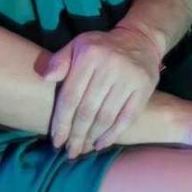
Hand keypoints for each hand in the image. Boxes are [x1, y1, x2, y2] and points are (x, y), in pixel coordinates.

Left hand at [41, 25, 160, 156]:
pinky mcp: (144, 87)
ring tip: (82, 150)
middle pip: (88, 110)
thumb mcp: (78, 45)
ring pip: (106, 116)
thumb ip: (60, 60)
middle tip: (70, 152)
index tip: (56, 141)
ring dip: (92, 137)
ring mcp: (129, 78)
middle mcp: (110, 66)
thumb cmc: (101, 47)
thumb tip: (46, 78)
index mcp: (89, 55)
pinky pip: (127, 117)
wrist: (139, 40)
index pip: (71, 96)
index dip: (62, 122)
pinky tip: (101, 144)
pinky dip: (113, 134)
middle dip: (76, 135)